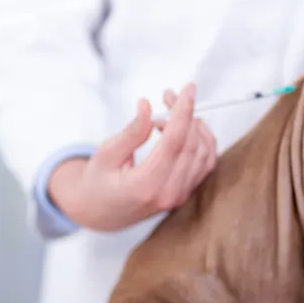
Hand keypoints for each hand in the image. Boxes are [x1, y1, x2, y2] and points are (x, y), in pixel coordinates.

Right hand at [47, 82, 217, 230]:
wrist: (99, 213)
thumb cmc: (98, 183)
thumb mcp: (106, 155)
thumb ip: (131, 132)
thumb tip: (147, 105)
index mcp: (146, 186)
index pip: (174, 142)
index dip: (183, 112)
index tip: (187, 89)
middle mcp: (169, 194)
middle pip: (192, 145)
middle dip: (185, 113)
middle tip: (169, 95)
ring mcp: (180, 196)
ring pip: (204, 154)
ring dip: (195, 126)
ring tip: (171, 112)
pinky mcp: (186, 193)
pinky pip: (205, 164)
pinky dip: (202, 142)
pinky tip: (187, 128)